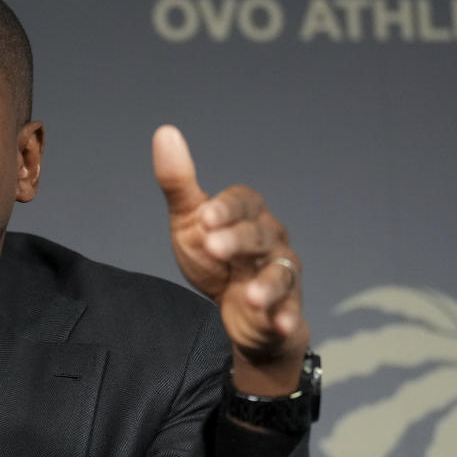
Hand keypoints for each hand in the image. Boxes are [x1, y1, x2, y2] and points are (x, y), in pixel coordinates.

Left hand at [152, 125, 308, 394]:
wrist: (233, 311)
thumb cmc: (213, 257)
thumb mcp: (190, 221)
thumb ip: (178, 183)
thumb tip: (164, 131)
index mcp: (248, 214)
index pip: (244, 201)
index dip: (226, 208)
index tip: (204, 216)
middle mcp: (271, 240)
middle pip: (260, 235)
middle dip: (237, 241)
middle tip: (213, 247)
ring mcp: (281, 275)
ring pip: (281, 274)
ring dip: (268, 285)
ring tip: (251, 296)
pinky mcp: (286, 310)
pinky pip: (291, 313)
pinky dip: (287, 319)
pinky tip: (280, 325)